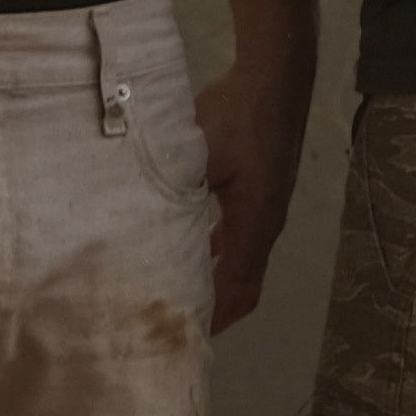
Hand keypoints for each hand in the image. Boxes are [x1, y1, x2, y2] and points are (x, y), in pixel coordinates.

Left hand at [199, 57, 307, 328]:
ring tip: (182, 292)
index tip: (185, 337)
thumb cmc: (239, 116)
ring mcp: (268, 207)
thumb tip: (140, 220)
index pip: (237, 288)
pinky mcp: (263, 190)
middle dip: (218, 308)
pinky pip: (243, 237)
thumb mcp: (199, 154)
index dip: (216, 317)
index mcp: (254, 223)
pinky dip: (221, 254)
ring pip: (244, 261)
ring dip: (218, 280)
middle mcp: (266, 224)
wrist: (275, 77)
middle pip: (246, 284)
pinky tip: (192, 247)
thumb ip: (175, 191)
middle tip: (180, 323)